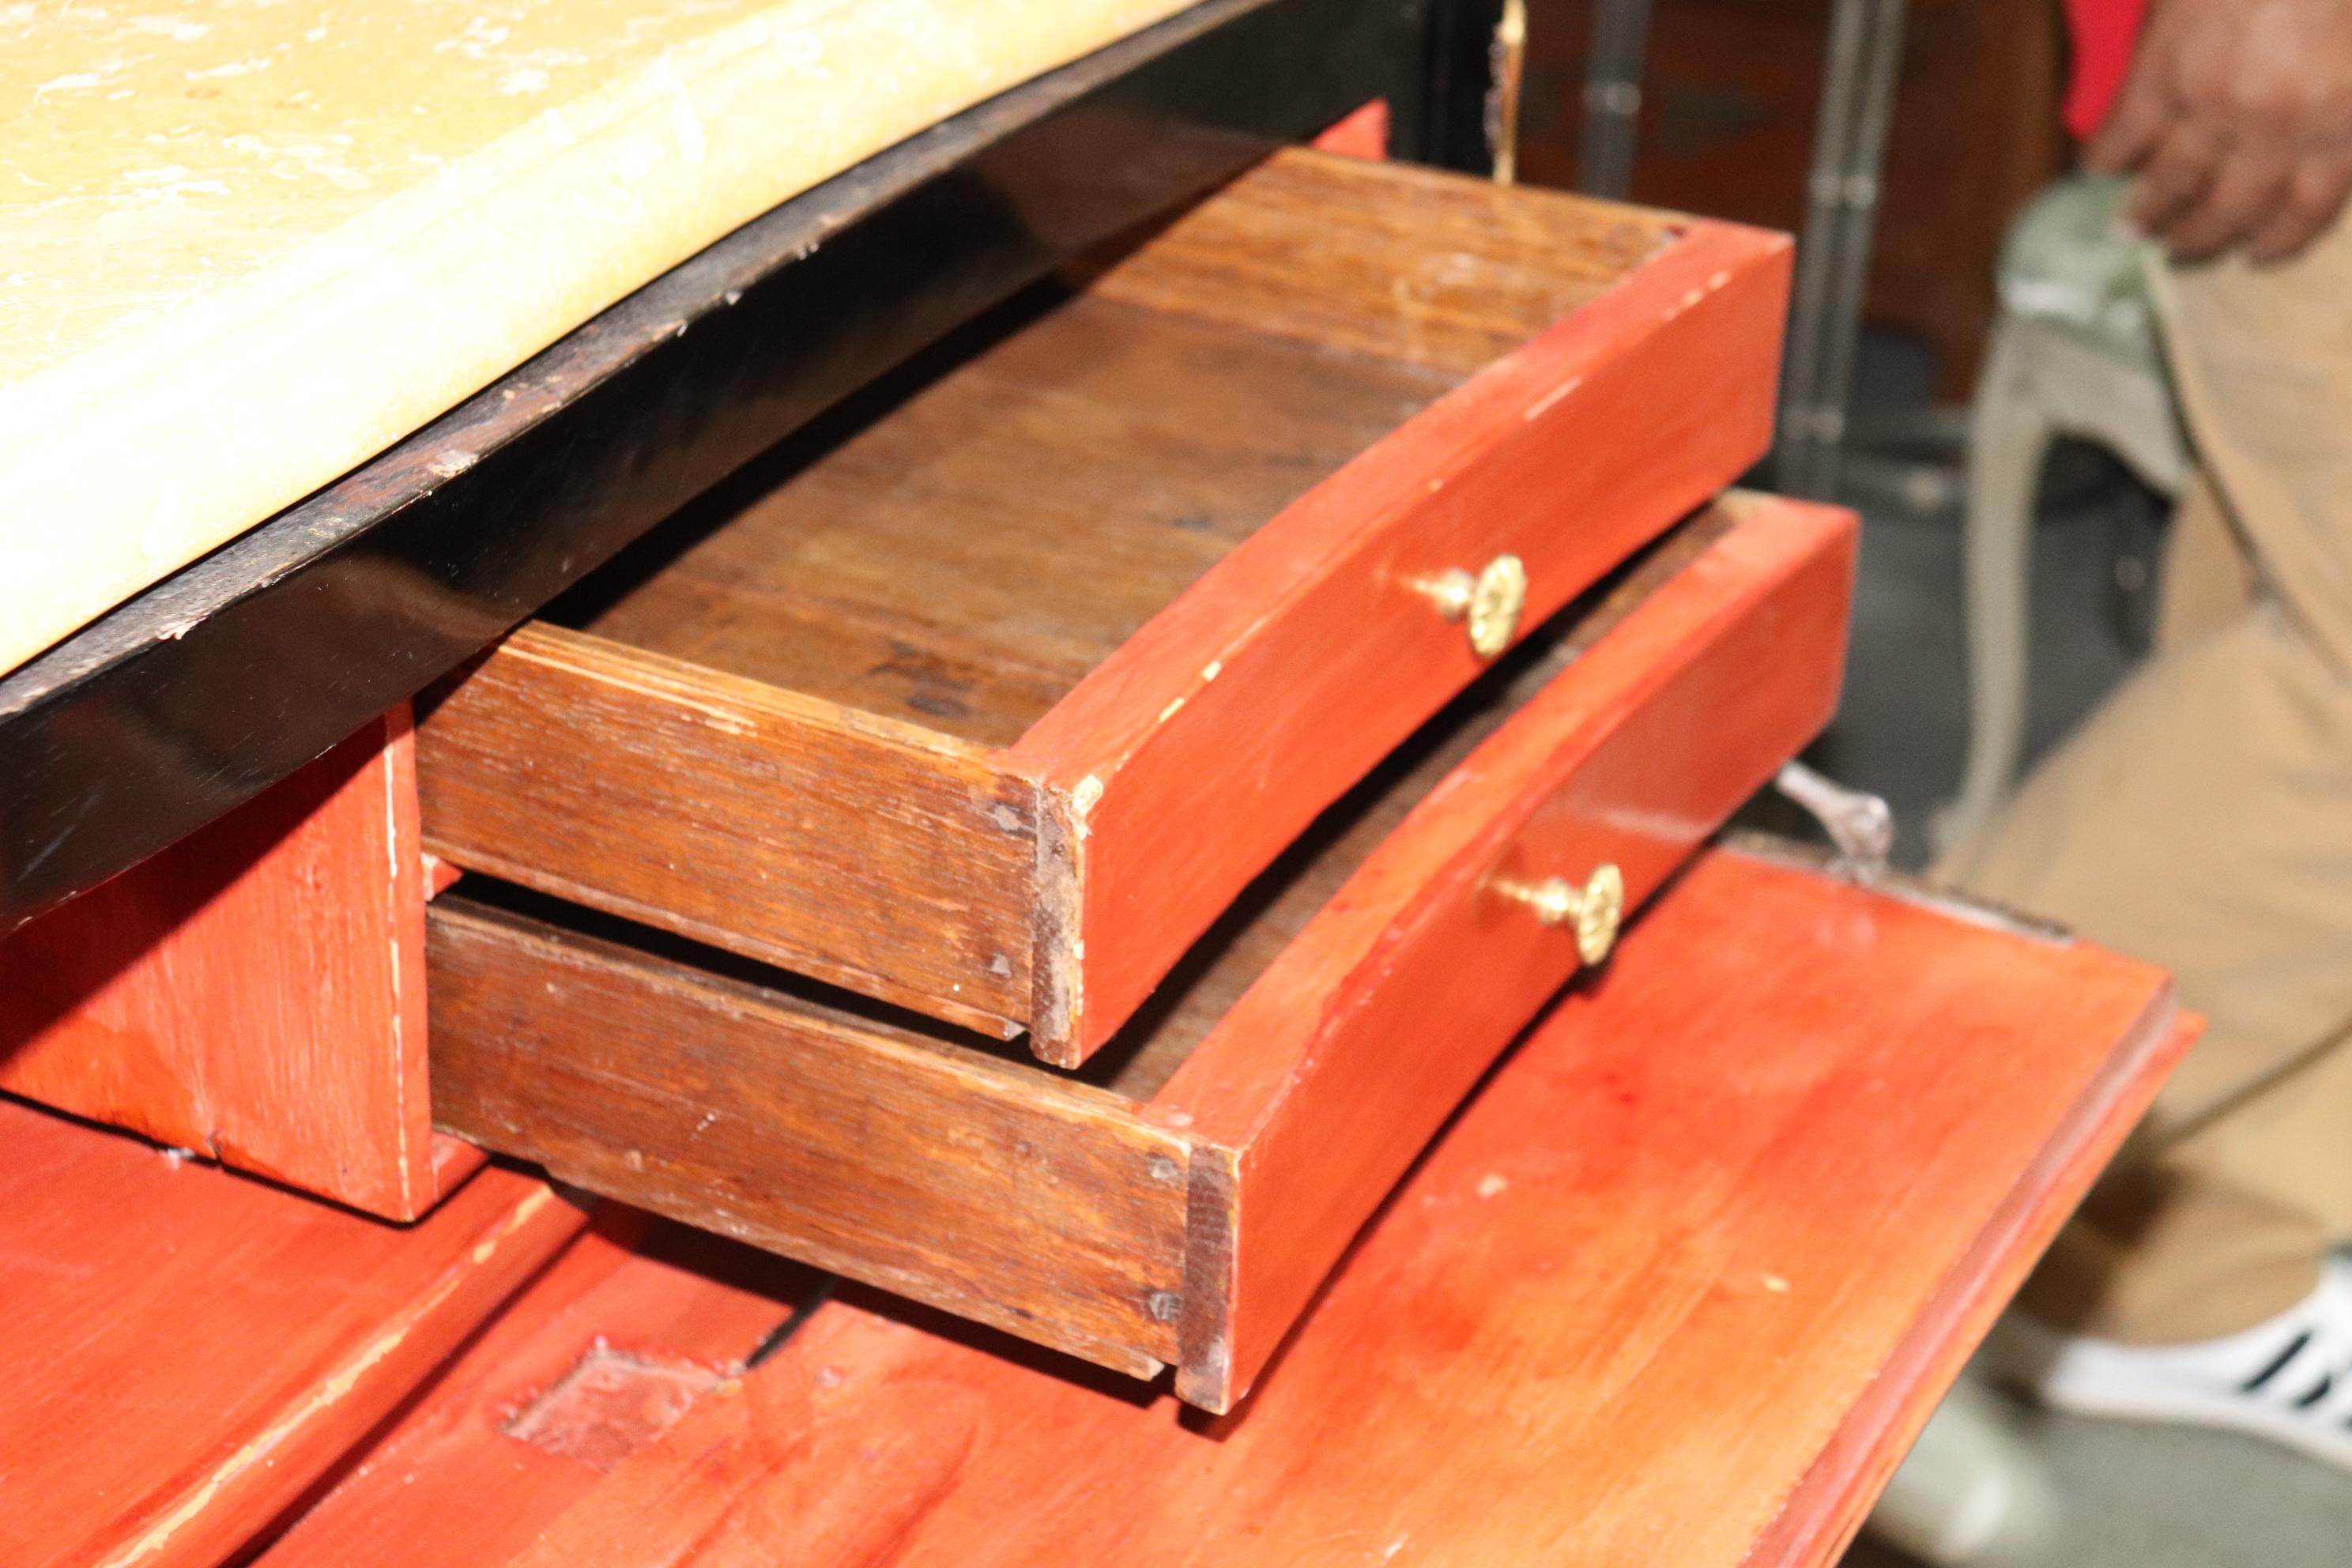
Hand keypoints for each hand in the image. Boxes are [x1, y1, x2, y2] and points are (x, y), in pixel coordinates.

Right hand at [2089, 0, 2351, 262]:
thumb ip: (2351, 102)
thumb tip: (2337, 147)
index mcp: (2344, 125)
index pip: (2308, 213)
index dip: (2278, 243)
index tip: (2255, 257)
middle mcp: (2276, 132)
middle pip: (2230, 212)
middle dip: (2200, 242)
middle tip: (2179, 253)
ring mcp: (2214, 105)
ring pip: (2172, 184)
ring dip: (2148, 213)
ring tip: (2131, 229)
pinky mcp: (2164, 72)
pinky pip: (2125, 132)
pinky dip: (2105, 156)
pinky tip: (2096, 168)